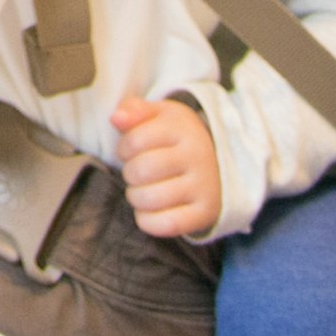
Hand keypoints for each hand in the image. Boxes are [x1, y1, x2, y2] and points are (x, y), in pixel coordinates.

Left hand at [111, 95, 219, 239]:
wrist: (219, 164)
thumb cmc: (177, 139)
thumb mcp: (159, 116)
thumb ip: (134, 110)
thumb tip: (116, 118)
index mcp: (183, 128)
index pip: (134, 140)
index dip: (123, 148)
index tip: (131, 151)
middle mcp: (198, 156)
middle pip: (140, 171)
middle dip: (129, 173)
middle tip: (138, 172)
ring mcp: (204, 186)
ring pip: (149, 199)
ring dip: (135, 197)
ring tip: (144, 190)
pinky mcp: (206, 213)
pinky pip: (166, 225)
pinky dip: (147, 221)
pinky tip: (150, 210)